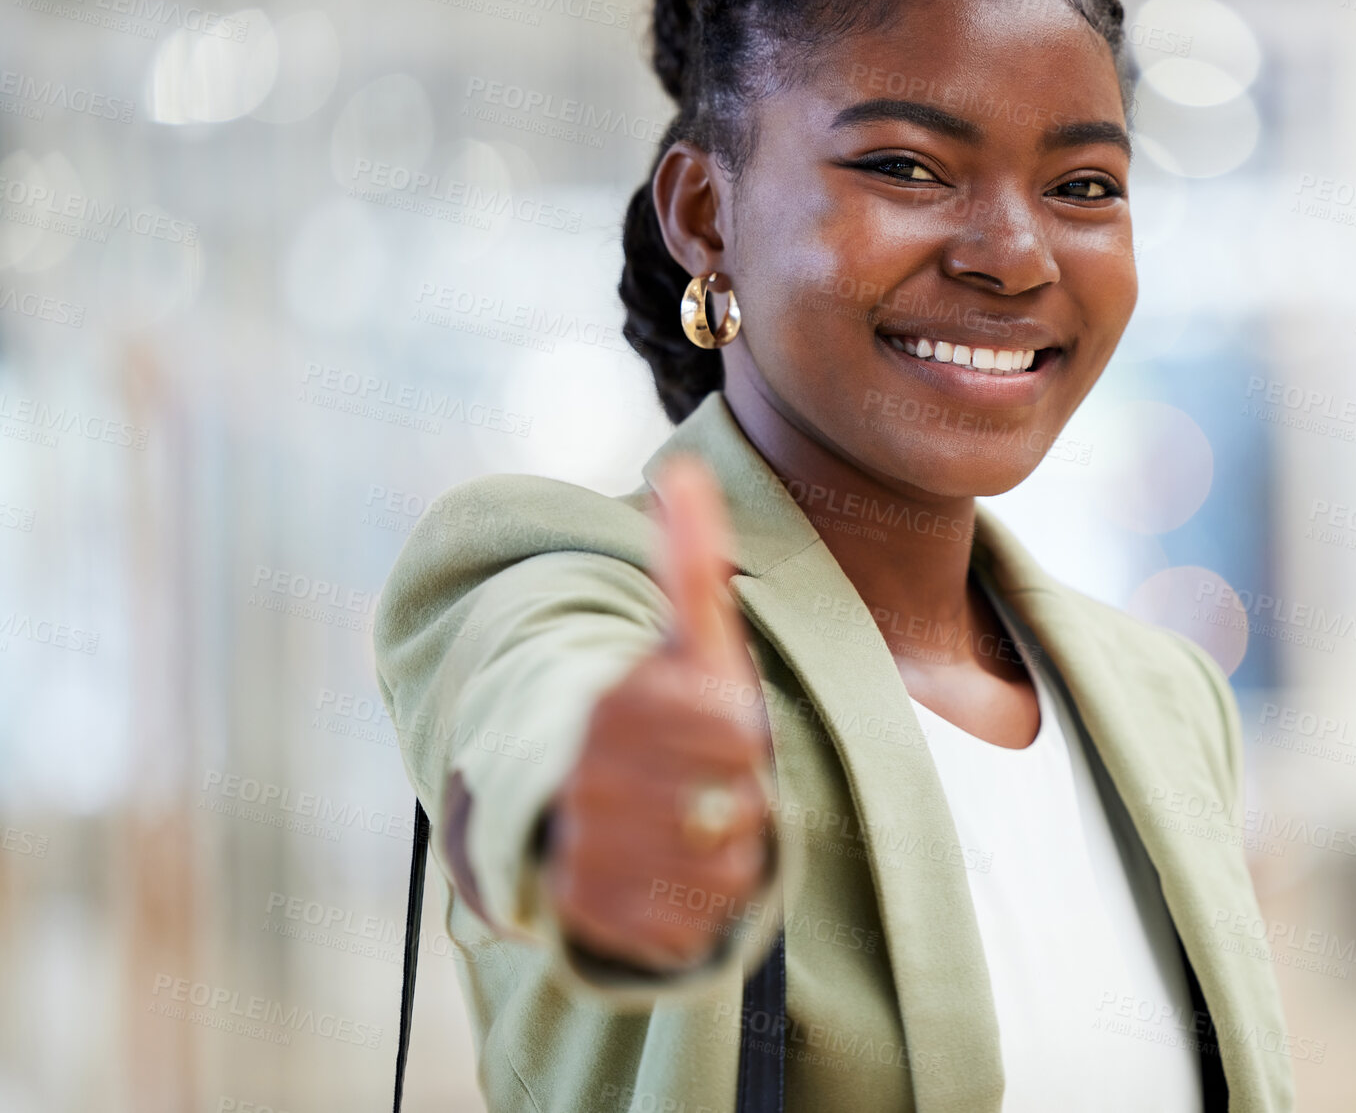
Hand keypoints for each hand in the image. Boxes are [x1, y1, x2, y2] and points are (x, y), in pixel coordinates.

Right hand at [541, 455, 773, 973]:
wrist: (573, 803)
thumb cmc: (657, 712)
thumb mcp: (684, 640)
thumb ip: (690, 562)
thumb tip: (683, 470)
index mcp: (613, 704)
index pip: (737, 733)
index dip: (744, 735)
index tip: (717, 726)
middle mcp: (589, 782)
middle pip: (738, 806)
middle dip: (740, 795)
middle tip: (704, 780)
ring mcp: (585, 855)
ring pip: (725, 868)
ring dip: (727, 851)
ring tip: (687, 824)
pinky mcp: (591, 920)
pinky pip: (696, 924)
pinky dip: (698, 906)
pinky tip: (666, 872)